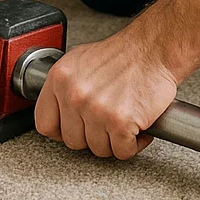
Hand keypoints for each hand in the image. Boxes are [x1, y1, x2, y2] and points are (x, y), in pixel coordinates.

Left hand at [34, 28, 179, 159]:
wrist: (154, 48)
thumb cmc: (124, 54)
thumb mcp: (81, 60)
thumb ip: (65, 86)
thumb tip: (58, 109)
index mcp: (60, 78)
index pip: (45, 123)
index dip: (61, 130)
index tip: (74, 129)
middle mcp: (75, 94)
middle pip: (73, 140)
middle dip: (92, 135)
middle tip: (107, 122)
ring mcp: (96, 109)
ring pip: (98, 149)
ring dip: (114, 140)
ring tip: (124, 121)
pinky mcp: (120, 122)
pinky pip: (122, 151)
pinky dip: (134, 144)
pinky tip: (138, 127)